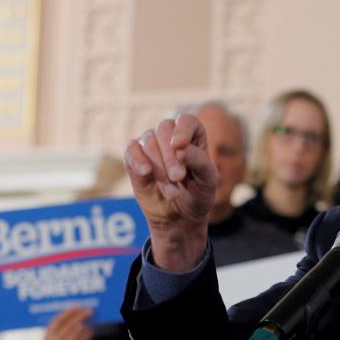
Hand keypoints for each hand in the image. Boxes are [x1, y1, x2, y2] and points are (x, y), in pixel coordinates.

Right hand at [45, 307, 93, 339]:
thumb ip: (65, 325)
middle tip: (90, 311)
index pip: (57, 320)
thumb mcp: (59, 338)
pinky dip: (87, 335)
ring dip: (85, 325)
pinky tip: (90, 331)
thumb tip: (78, 309)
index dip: (69, 312)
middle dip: (80, 316)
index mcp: (47, 336)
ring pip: (75, 333)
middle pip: (68, 325)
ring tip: (91, 320)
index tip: (79, 306)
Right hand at [124, 114, 218, 271]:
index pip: (186, 120)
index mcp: (193, 136)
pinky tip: (146, 172)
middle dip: (171, 156)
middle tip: (178, 178)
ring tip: (172, 192)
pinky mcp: (134, 158)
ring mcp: (151, 145)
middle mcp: (171, 136)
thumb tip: (181, 148)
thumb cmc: (198, 196)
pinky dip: (138, 160)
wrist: (180, 218)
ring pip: (149, 142)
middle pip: (165, 129)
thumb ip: (200, 162)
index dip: (183, 130)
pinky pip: (131, 150)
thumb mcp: (208, 182)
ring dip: (160, 168)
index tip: (180, 146)